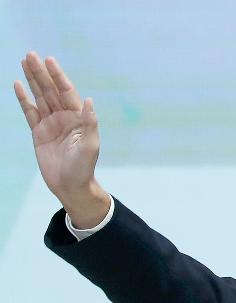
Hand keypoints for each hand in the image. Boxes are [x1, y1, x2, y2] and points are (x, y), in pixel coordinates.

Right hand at [13, 52, 109, 226]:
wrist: (70, 186)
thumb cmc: (84, 167)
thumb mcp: (90, 145)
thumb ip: (89, 123)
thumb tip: (89, 100)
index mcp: (78, 118)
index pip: (67, 92)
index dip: (58, 76)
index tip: (49, 60)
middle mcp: (64, 117)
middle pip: (50, 90)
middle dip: (41, 72)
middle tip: (30, 55)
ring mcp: (51, 123)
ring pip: (39, 97)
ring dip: (32, 80)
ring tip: (24, 62)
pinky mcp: (39, 132)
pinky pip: (29, 111)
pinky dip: (24, 98)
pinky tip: (18, 85)